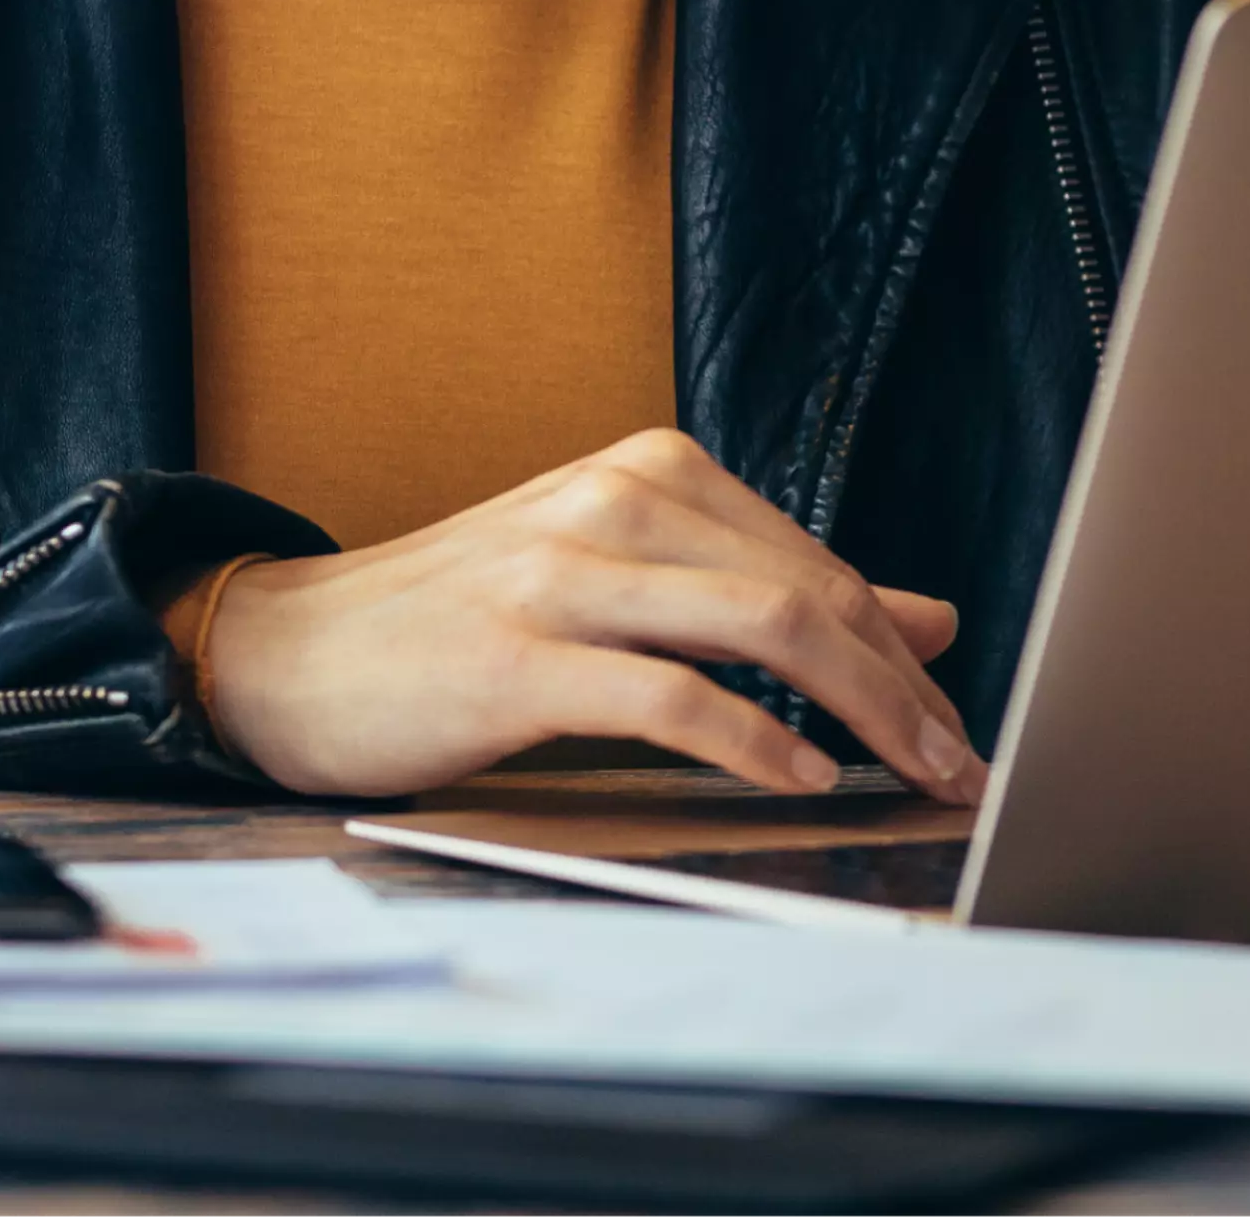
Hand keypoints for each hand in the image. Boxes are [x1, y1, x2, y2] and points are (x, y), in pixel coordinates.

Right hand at [191, 428, 987, 804]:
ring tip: (910, 775)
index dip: (903, 652)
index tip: (956, 725)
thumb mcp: (627, 582)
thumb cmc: (463, 623)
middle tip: (961, 764)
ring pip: (764, 627)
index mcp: (651, 472)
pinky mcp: (518, 656)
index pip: (818, 562)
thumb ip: (765, 591)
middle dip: (905, 688)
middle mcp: (618, 499)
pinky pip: (670, 696)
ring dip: (862, 711)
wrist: (288, 649)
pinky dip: (753, 741)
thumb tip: (926, 619)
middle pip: (810, 591)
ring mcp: (565, 570)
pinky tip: (799, 778)